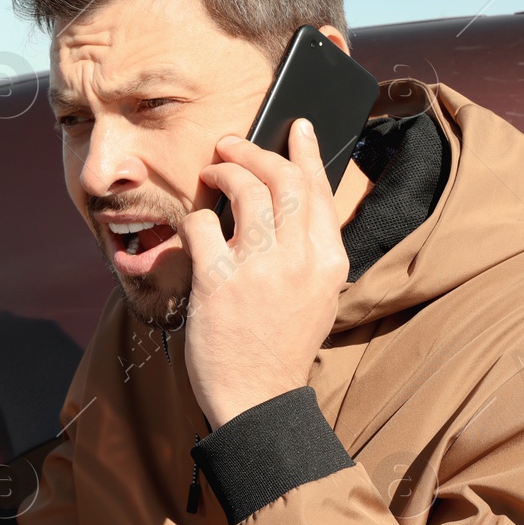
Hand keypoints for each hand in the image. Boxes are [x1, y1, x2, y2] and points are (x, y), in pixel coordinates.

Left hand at [175, 119, 348, 428]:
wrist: (257, 397)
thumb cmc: (279, 345)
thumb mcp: (314, 295)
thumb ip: (307, 250)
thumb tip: (287, 203)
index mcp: (329, 261)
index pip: (319, 191)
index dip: (306, 152)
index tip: (295, 127)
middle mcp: (300, 259)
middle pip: (282, 179)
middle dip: (255, 151)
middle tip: (231, 144)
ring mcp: (260, 269)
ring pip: (245, 191)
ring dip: (223, 171)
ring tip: (211, 171)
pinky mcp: (219, 282)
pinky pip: (203, 225)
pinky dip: (196, 217)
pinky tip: (194, 224)